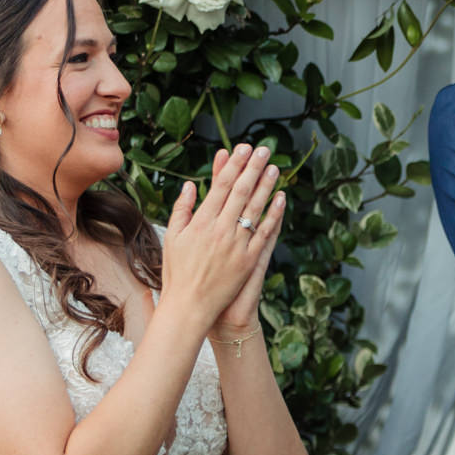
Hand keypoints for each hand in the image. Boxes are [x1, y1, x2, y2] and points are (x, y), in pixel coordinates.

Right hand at [160, 143, 281, 332]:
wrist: (190, 306)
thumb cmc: (177, 272)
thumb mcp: (172, 237)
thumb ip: (182, 209)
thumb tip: (192, 184)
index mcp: (200, 222)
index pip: (220, 186)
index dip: (233, 165)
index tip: (242, 149)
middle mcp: (219, 230)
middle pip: (240, 192)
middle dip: (253, 168)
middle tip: (264, 150)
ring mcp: (235, 245)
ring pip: (254, 208)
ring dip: (266, 185)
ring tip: (274, 167)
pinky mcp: (248, 260)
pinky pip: (264, 232)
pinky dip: (274, 214)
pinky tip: (281, 198)